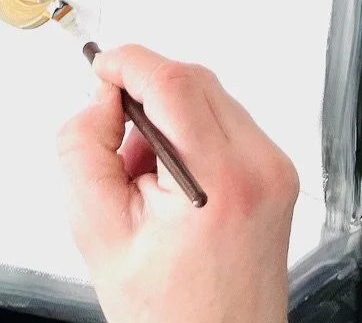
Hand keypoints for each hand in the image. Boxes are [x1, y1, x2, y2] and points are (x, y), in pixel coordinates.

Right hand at [58, 46, 298, 322]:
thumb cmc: (171, 317)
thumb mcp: (98, 232)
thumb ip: (84, 150)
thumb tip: (101, 100)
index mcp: (221, 182)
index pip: (174, 83)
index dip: (129, 64)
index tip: (101, 68)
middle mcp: (260, 168)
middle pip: (195, 81)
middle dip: (146, 94)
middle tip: (115, 138)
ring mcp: (275, 171)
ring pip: (211, 98)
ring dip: (169, 117)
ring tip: (146, 180)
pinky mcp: (277, 177)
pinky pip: (228, 124)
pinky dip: (192, 136)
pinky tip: (172, 185)